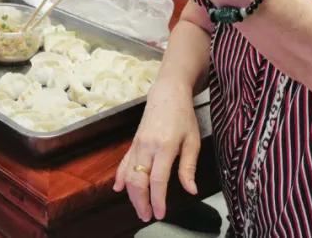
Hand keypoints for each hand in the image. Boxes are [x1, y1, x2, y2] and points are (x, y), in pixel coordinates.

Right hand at [114, 81, 200, 221]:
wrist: (167, 94)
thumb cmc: (183, 116)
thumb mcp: (193, 140)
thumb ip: (188, 167)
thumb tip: (190, 190)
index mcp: (165, 146)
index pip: (158, 180)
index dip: (158, 200)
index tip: (160, 214)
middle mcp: (147, 146)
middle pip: (138, 180)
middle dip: (141, 202)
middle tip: (147, 217)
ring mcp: (137, 144)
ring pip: (128, 174)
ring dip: (131, 194)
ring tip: (138, 209)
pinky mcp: (133, 143)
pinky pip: (124, 162)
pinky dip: (120, 177)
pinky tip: (118, 188)